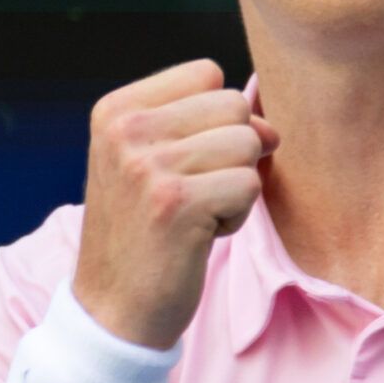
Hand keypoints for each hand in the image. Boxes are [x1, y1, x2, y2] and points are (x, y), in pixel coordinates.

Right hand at [72, 59, 278, 350]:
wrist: (113, 310)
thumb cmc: (145, 232)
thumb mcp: (152, 160)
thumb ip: (204, 123)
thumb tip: (271, 126)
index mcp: (116, 109)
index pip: (207, 72)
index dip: (214, 120)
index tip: (180, 165)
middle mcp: (126, 129)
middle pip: (234, 105)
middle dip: (230, 153)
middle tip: (189, 196)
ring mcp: (149, 165)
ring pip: (248, 143)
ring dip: (235, 186)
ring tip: (193, 215)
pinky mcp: (177, 204)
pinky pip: (250, 185)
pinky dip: (236, 217)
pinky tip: (198, 237)